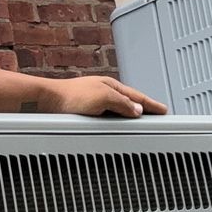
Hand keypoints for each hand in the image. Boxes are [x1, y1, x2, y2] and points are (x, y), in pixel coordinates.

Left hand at [31, 75, 167, 118]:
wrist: (47, 101)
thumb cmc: (70, 96)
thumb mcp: (103, 98)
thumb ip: (122, 103)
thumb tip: (137, 110)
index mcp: (111, 86)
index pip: (138, 97)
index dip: (152, 105)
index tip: (164, 110)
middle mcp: (104, 92)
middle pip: (130, 102)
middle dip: (144, 109)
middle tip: (157, 116)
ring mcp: (95, 100)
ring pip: (119, 109)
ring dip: (130, 115)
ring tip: (141, 123)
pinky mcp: (85, 110)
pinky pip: (108, 115)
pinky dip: (117, 120)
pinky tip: (116, 125)